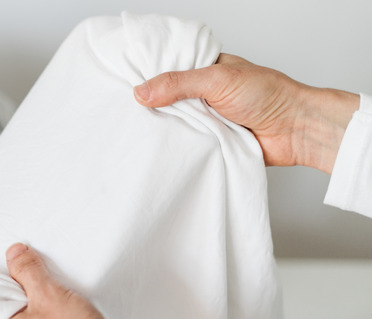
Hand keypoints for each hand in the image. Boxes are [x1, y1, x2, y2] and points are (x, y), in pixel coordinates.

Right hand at [133, 53, 358, 173]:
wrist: (295, 130)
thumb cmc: (268, 94)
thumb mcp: (217, 79)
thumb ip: (178, 84)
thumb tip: (141, 92)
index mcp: (206, 69)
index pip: (169, 69)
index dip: (148, 77)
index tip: (123, 84)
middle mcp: (204, 93)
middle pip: (167, 99)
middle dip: (152, 107)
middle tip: (126, 113)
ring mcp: (207, 118)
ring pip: (176, 123)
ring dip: (166, 129)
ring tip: (138, 132)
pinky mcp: (211, 142)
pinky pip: (187, 144)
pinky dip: (179, 147)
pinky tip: (161, 148)